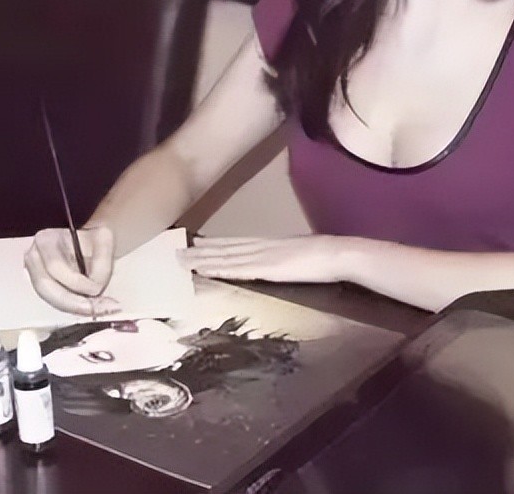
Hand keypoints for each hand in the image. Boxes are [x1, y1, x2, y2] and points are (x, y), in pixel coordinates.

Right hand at [24, 226, 119, 315]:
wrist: (88, 241)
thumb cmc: (93, 238)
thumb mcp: (104, 240)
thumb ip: (101, 264)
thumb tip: (95, 288)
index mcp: (46, 240)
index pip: (54, 266)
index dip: (75, 282)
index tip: (96, 290)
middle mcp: (34, 257)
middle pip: (45, 286)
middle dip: (71, 301)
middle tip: (94, 308)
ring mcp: (34, 273)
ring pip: (48, 297)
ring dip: (72, 307)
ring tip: (95, 309)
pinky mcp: (42, 286)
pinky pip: (54, 301)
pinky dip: (72, 307)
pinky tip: (89, 308)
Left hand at [180, 234, 351, 284]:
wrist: (338, 254)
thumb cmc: (326, 257)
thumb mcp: (299, 255)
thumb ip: (284, 258)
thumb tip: (278, 264)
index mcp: (269, 244)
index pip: (235, 244)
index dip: (213, 245)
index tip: (195, 244)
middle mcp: (261, 247)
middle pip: (224, 248)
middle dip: (199, 251)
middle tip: (176, 252)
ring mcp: (262, 256)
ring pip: (224, 257)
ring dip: (201, 259)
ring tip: (181, 260)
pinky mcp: (266, 268)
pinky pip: (235, 268)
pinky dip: (217, 268)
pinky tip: (202, 269)